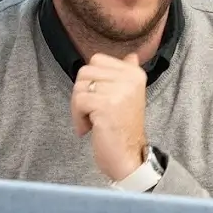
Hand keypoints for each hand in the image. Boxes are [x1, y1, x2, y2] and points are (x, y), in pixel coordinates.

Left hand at [70, 53, 147, 182]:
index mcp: (134, 73)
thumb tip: (132, 56)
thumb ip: (127, 73)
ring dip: (78, 107)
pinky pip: (78, 101)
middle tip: (91, 112)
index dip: (91, 80)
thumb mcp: (130, 96)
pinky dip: (78, 117)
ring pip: (79, 86)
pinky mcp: (106, 105)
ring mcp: (118, 90)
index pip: (97, 60)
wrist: (129, 156)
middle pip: (85, 72)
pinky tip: (88, 129)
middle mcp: (129, 78)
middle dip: (82, 94)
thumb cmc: (123, 128)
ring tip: (91, 121)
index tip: (98, 98)